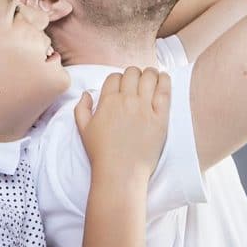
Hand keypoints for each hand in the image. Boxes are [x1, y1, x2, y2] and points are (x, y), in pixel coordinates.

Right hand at [75, 67, 170, 182]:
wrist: (121, 173)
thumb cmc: (101, 154)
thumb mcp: (83, 129)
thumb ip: (81, 108)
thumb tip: (86, 93)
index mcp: (107, 102)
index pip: (114, 77)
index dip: (118, 79)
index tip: (123, 86)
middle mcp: (126, 101)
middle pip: (132, 73)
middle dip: (134, 74)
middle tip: (138, 82)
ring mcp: (144, 108)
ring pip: (149, 76)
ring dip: (150, 73)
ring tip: (152, 77)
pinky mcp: (160, 118)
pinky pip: (165, 91)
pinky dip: (165, 80)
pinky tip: (164, 79)